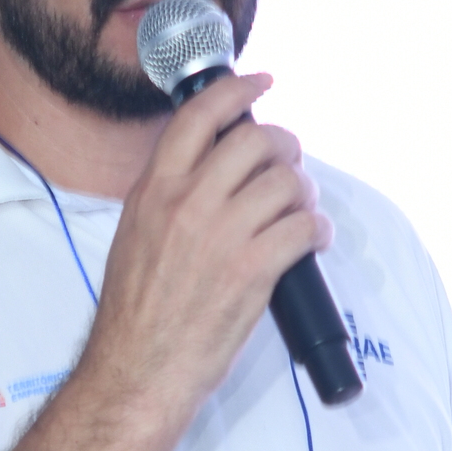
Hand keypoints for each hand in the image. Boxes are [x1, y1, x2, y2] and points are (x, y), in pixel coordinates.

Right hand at [79, 70, 330, 433]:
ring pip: (287, 183)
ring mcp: (222, 234)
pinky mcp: (252, 270)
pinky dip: (316, 230)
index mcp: (154, 190)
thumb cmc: (136, 313)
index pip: (200, 116)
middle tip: (290, 165)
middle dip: (285, 148)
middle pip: (256, 141)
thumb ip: (168, 195)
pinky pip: (304, 228)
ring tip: (300, 212)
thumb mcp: (135, 235)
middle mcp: (187, 203)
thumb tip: (208, 166)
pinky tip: (311, 240)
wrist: (138, 369)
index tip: (261, 81)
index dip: (237, 91)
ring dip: (304, 193)